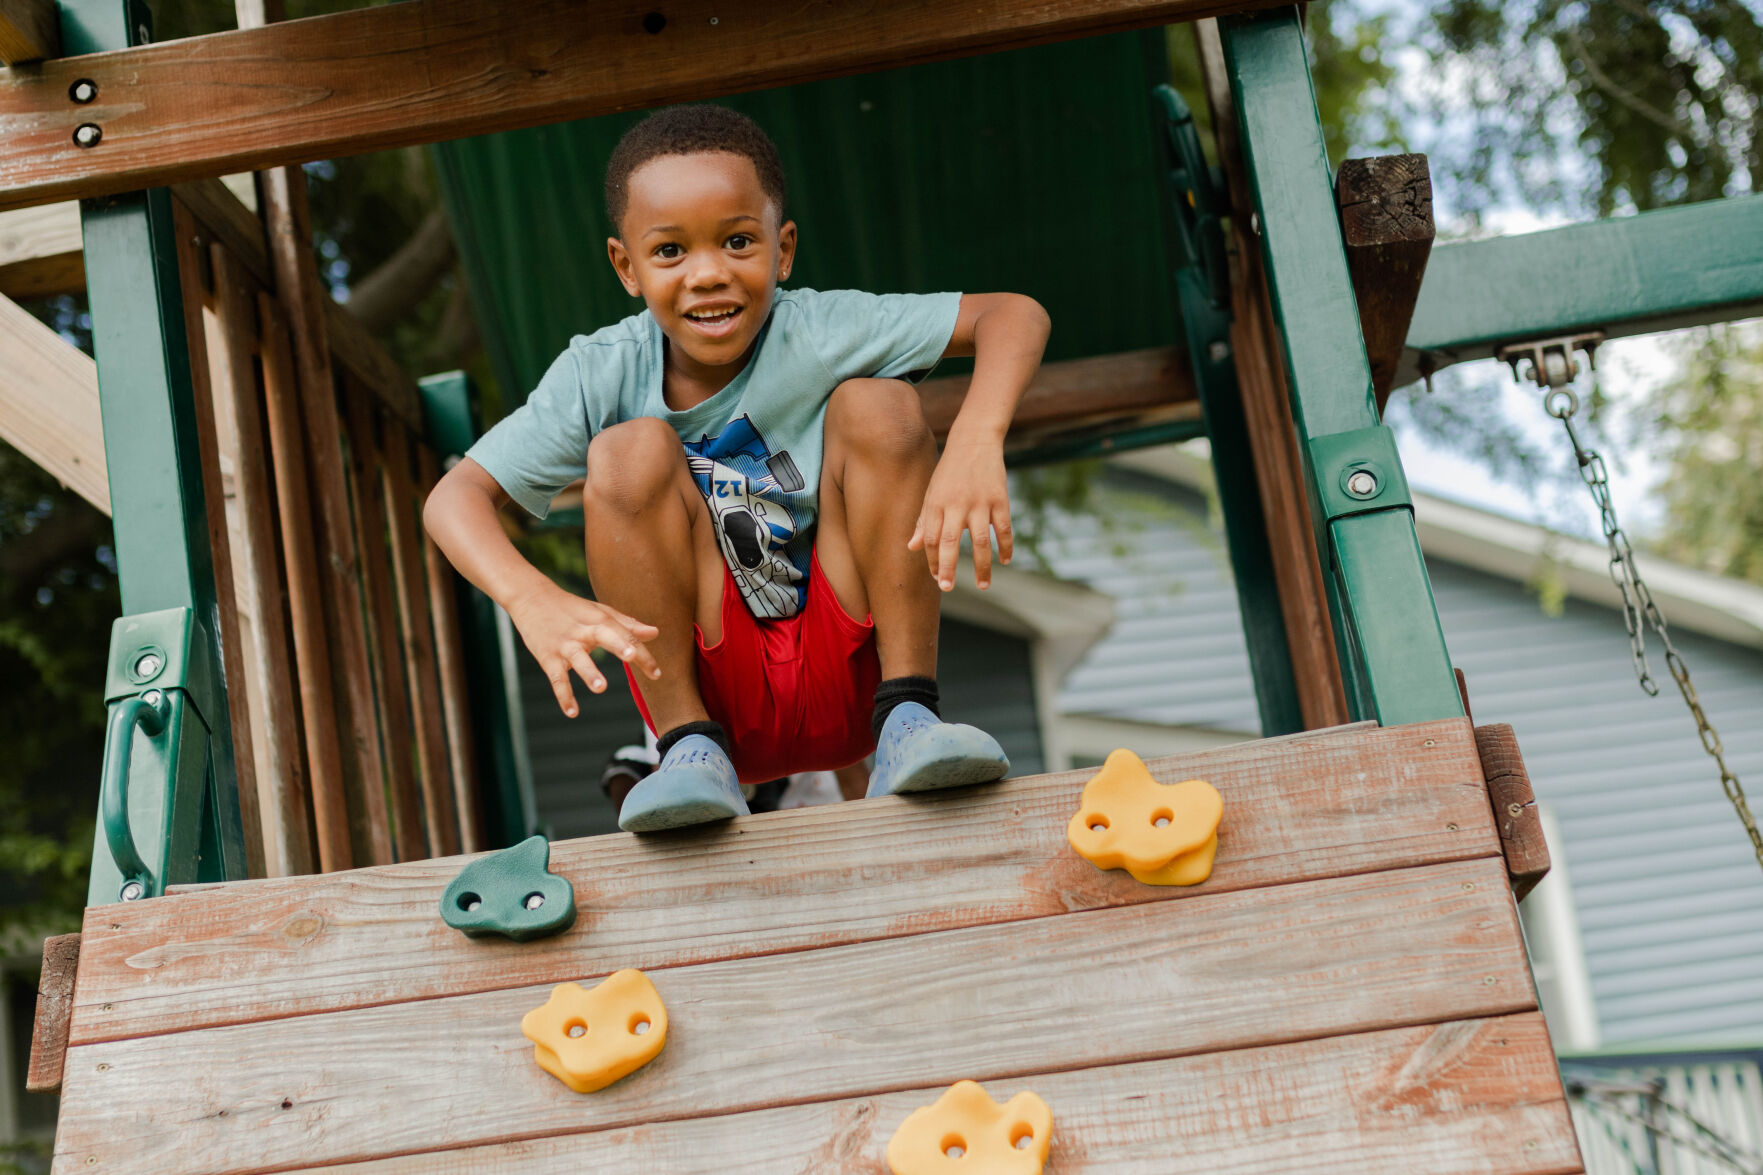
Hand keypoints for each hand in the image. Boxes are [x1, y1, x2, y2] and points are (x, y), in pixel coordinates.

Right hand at [506, 583, 660, 717]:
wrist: (530, 597)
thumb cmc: (571, 608)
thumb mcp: (599, 612)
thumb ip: (627, 625)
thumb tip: (655, 633)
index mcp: (600, 620)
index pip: (626, 635)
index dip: (642, 654)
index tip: (656, 673)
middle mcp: (584, 631)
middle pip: (605, 636)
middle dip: (618, 645)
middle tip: (631, 656)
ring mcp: (565, 644)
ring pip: (578, 658)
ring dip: (589, 672)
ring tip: (601, 687)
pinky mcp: (548, 656)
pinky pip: (556, 678)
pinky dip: (564, 695)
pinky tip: (572, 712)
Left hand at [908, 440, 1012, 590]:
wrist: (974, 440)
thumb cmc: (949, 471)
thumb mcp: (932, 492)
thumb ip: (923, 521)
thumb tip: (911, 547)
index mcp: (936, 504)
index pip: (931, 539)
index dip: (933, 560)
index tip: (938, 577)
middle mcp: (957, 504)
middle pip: (951, 542)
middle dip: (948, 567)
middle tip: (947, 588)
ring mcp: (980, 502)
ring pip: (980, 541)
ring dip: (982, 566)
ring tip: (982, 586)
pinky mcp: (1000, 498)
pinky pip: (1003, 528)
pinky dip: (1005, 546)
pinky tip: (1004, 561)